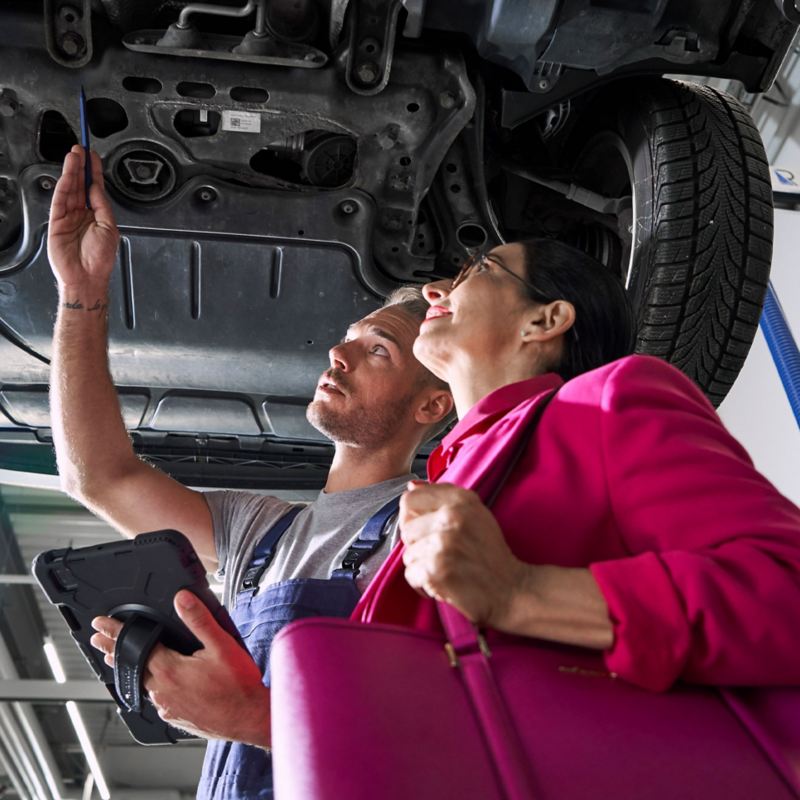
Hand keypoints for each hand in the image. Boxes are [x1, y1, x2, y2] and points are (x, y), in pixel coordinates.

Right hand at [48, 145, 119, 290]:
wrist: (88, 277)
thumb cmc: (100, 259)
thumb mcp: (109, 227)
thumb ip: (102, 205)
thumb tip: (97, 187)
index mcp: (96, 215)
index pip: (94, 188)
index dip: (93, 172)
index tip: (93, 156)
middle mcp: (81, 214)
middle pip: (80, 184)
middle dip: (80, 166)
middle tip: (81, 149)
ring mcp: (68, 217)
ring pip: (69, 189)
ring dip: (71, 172)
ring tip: (74, 155)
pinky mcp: (56, 222)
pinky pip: (59, 201)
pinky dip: (63, 187)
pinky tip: (67, 175)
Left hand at [90, 590, 269, 746]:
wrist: (249, 718)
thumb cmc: (238, 685)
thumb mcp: (221, 645)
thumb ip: (199, 620)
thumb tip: (182, 599)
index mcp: (170, 670)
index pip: (136, 646)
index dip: (117, 632)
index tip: (101, 625)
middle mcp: (162, 690)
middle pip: (132, 666)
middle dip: (115, 650)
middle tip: (99, 641)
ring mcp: (167, 706)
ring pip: (141, 683)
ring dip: (129, 668)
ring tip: (118, 659)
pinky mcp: (174, 716)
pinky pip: (153, 697)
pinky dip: (146, 685)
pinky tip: (151, 683)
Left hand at [399, 481, 528, 628]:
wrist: (512, 589)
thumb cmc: (491, 553)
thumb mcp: (475, 513)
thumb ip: (443, 496)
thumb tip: (411, 486)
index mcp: (461, 499)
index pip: (409, 500)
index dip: (412, 518)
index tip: (425, 530)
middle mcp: (451, 516)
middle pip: (406, 529)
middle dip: (418, 546)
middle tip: (441, 555)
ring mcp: (443, 543)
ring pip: (408, 555)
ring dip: (423, 567)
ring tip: (446, 569)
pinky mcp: (436, 569)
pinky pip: (411, 574)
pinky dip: (424, 584)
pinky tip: (443, 583)